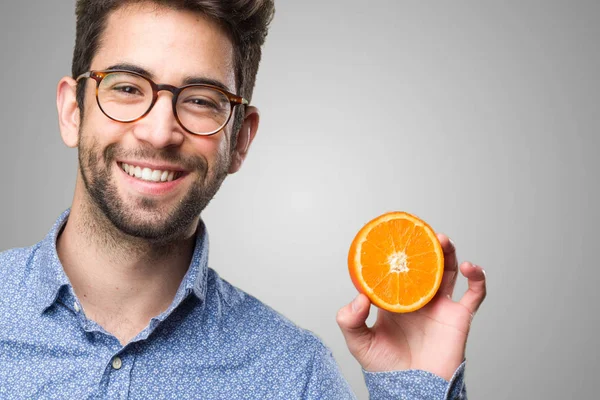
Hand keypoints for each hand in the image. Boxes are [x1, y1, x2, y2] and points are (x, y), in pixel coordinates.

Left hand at [336, 234, 485, 380]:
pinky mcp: (459, 317)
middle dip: (424, 247)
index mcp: (395, 299)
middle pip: (425, 264)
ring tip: (443, 240)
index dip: (396, 253)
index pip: (397, 269)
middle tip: (421, 233)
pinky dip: (478, 278)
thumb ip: (350, 320)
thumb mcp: (359, 342)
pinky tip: (471, 267)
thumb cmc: (386, 368)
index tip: (392, 237)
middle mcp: (419, 298)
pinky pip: (475, 294)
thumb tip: (359, 297)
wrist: (412, 391)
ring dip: (448, 253)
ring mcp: (440, 306)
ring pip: (449, 271)